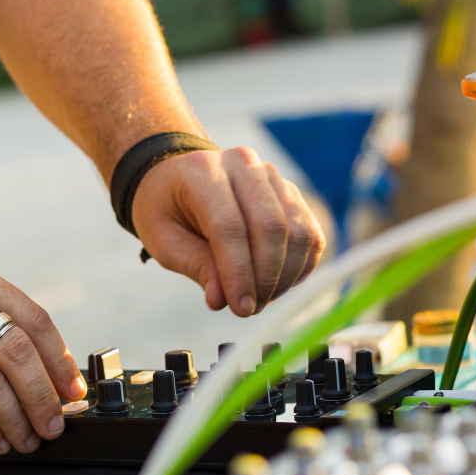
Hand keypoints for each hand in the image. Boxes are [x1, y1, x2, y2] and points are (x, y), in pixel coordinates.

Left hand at [131, 147, 325, 316]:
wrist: (180, 179)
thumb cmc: (168, 210)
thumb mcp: (164, 240)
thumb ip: (195, 266)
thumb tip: (223, 300)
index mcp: (204, 172)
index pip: (230, 227)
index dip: (239, 274)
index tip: (240, 309)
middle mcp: (244, 165)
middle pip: (272, 227)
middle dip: (266, 279)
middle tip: (250, 309)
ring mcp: (273, 177)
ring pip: (298, 232)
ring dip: (285, 276)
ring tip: (261, 298)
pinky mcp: (292, 194)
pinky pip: (311, 235)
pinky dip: (301, 268)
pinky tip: (278, 284)